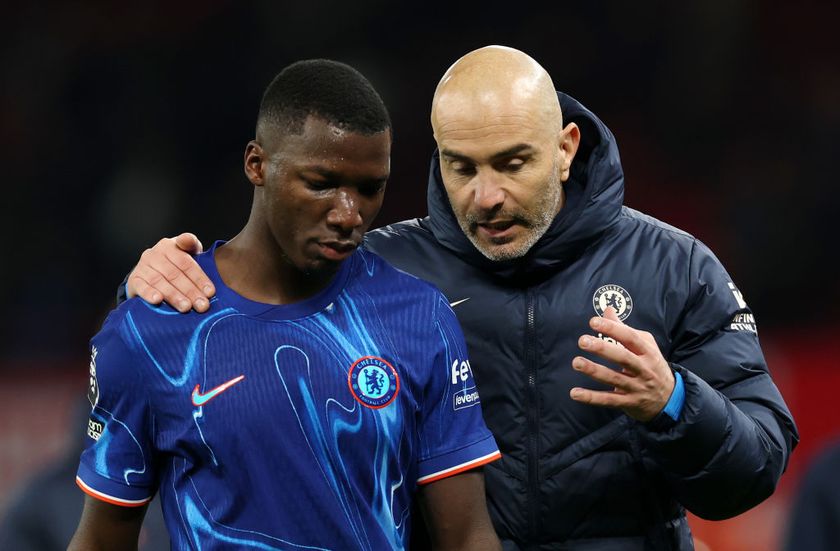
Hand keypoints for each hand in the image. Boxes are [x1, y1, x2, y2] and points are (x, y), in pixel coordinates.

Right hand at [126, 233, 215, 312]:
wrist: (149, 273)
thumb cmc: (175, 264)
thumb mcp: (187, 252)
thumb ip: (191, 245)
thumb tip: (188, 240)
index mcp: (169, 246)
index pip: (186, 262)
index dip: (199, 278)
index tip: (210, 292)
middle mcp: (154, 254)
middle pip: (174, 274)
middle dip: (190, 291)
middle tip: (202, 305)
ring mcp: (142, 266)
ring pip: (159, 281)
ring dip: (174, 295)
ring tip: (186, 307)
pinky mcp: (134, 279)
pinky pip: (141, 286)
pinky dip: (149, 293)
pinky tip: (157, 300)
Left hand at [570, 307, 674, 421]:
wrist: (669, 398)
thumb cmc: (652, 365)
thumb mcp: (645, 345)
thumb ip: (625, 329)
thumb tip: (608, 310)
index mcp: (647, 352)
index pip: (630, 338)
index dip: (612, 329)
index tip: (594, 321)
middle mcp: (643, 369)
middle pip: (623, 357)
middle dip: (602, 348)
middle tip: (583, 341)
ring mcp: (636, 387)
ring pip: (614, 379)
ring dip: (594, 371)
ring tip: (576, 362)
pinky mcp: (628, 403)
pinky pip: (608, 400)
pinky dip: (591, 398)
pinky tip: (575, 393)